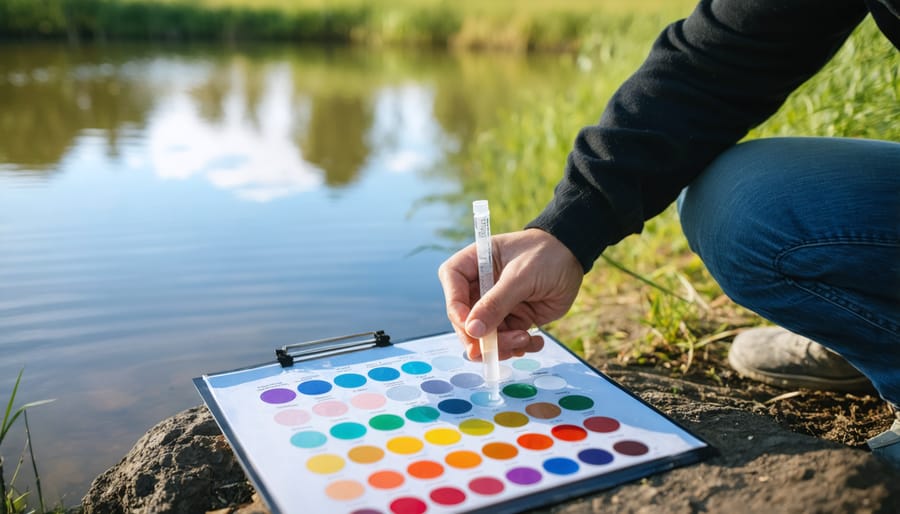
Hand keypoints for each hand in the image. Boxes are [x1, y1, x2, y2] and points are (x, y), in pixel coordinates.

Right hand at [437, 228, 582, 359]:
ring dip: (503, 345)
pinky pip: (507, 340)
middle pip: (465, 318)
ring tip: (525, 339)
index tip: (471, 329)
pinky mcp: (513, 318)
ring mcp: (496, 305)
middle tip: (495, 350)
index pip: (453, 286)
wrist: (574, 257)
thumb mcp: (521, 276)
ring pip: (486, 336)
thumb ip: (496, 303)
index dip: (456, 309)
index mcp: (474, 263)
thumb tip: (472, 331)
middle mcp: (479, 286)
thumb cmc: (546, 254)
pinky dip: (519, 346)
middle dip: (481, 337)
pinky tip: (535, 341)